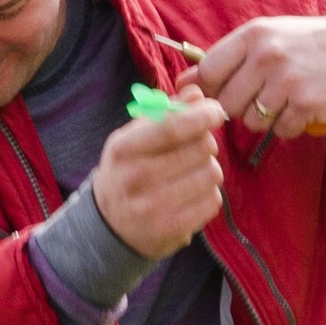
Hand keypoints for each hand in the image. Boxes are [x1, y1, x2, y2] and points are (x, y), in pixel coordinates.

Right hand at [91, 91, 225, 258]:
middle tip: (199, 146)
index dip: (200, 116)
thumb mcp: (133, 138)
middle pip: (199, 149)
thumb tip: (197, 94)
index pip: (172, 127)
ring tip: (195, 172)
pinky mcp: (172, 230)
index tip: (215, 111)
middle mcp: (136, 178)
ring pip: (211, 174)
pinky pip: (213, 201)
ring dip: (210, 169)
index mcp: (124, 149)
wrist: (110, 226)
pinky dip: (210, 194)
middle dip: (207, 142)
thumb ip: (164, 113)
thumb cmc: (127, 171)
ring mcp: (153, 207)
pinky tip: (193, 194)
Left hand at [192, 12, 325, 138]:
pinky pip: (279, 130)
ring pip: (251, 120)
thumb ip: (227, 58)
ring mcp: (288, 81)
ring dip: (263, 117)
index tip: (217, 93)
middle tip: (259, 96)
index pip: (208, 72)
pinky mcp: (307, 105)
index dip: (207, 90)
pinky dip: (288, 125)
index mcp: (253, 34)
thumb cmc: (306, 45)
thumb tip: (182, 82)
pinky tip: (300, 107)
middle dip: (237, 107)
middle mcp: (268, 55)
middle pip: (225, 103)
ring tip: (283, 99)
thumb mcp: (267, 37)